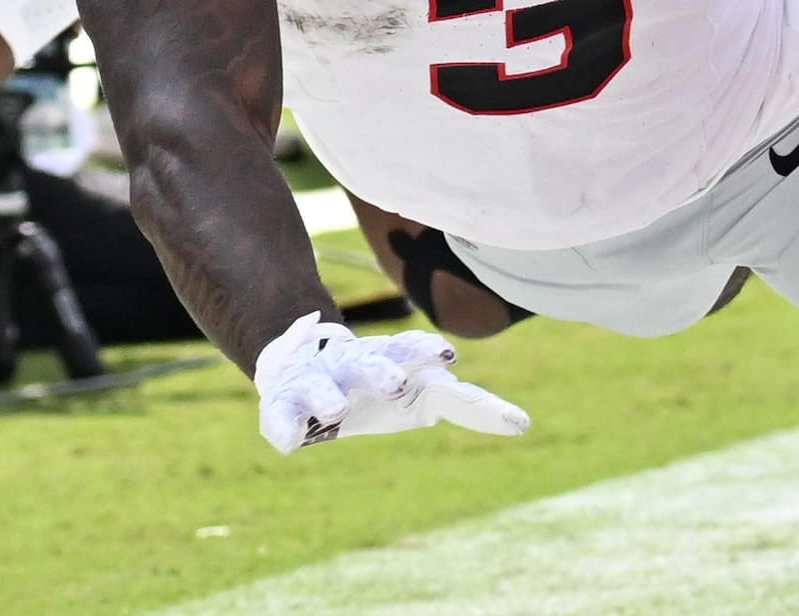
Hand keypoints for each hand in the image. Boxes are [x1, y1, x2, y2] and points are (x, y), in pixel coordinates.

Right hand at [253, 315, 529, 454]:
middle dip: (383, 371)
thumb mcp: (417, 396)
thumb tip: (518, 422)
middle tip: (397, 384)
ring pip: (324, 384)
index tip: (450, 358)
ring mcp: (319, 381)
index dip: (430, 355)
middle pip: (372, 362)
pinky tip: (289, 444)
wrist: (297, 365)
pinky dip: (284, 429)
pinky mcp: (283, 402)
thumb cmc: (372, 387)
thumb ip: (458, 404)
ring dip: (331, 396)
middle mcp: (356, 364)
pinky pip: (280, 417)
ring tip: (338, 412)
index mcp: (392, 363)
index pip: (418, 356)